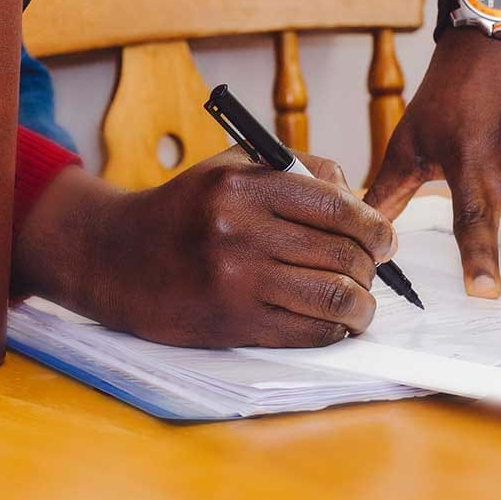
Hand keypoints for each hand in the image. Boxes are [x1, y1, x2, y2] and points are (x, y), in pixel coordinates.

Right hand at [13, 150, 396, 347]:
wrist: (115, 257)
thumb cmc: (184, 210)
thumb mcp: (231, 167)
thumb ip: (297, 170)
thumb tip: (360, 202)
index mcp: (243, 184)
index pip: (338, 208)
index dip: (375, 227)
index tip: (385, 239)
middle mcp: (239, 230)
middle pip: (343, 254)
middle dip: (371, 267)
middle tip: (372, 272)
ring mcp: (236, 280)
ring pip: (334, 298)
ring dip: (361, 306)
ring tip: (360, 304)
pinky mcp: (233, 322)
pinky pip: (308, 332)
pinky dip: (334, 330)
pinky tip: (334, 323)